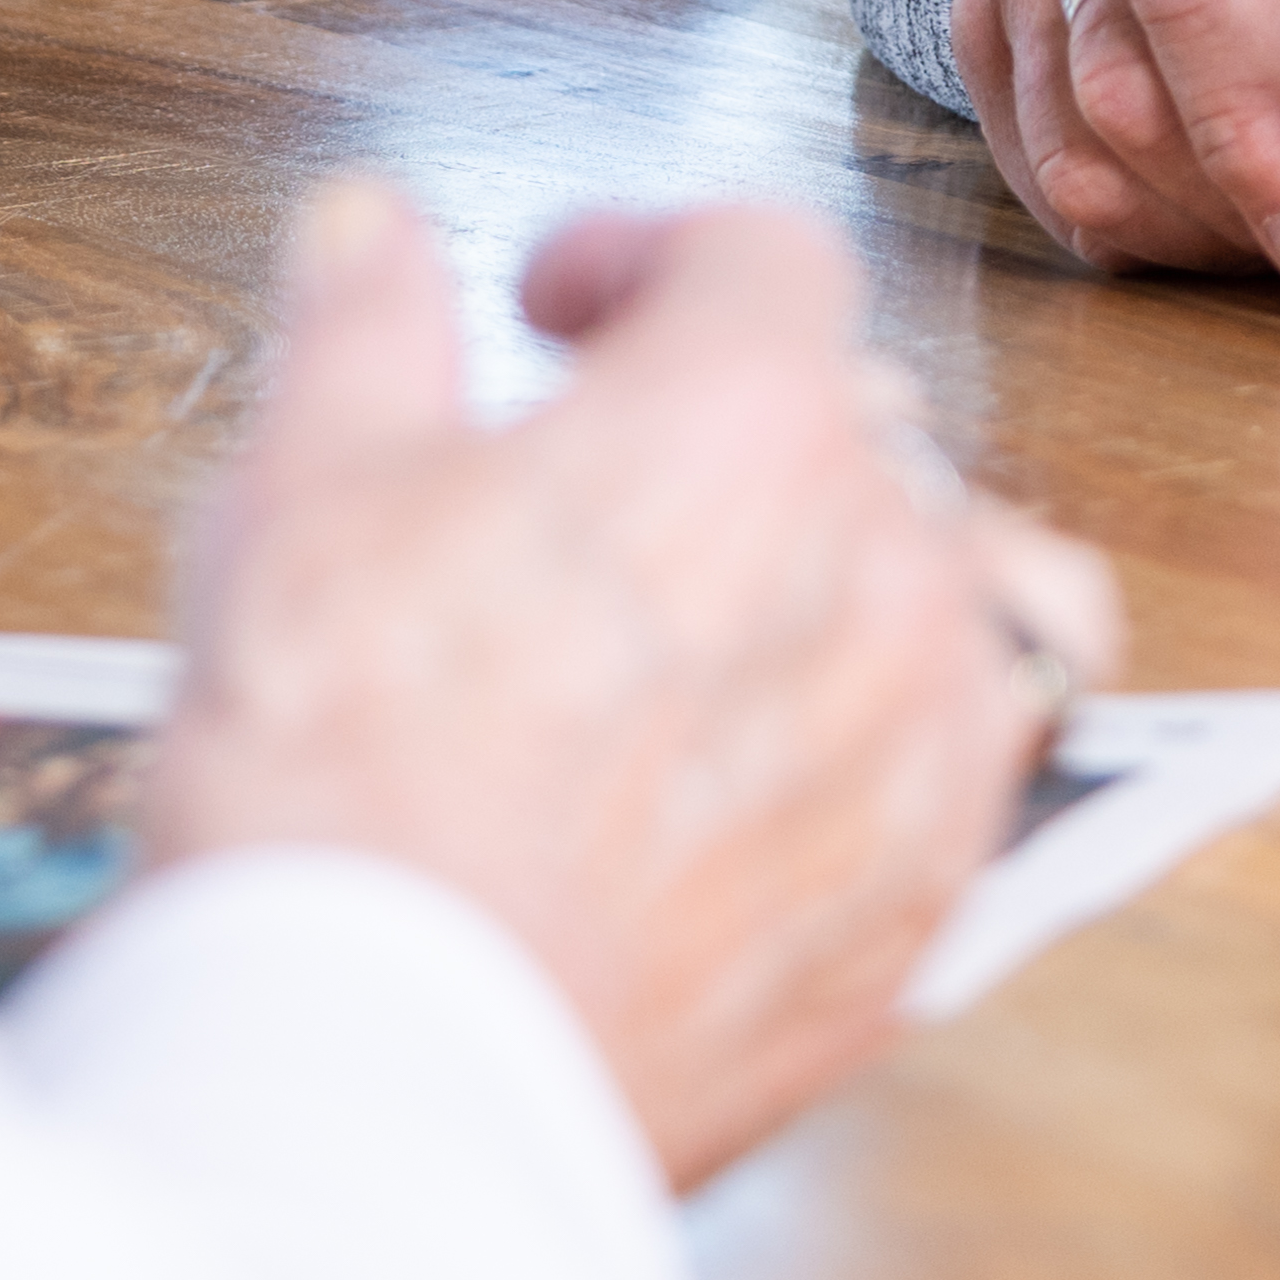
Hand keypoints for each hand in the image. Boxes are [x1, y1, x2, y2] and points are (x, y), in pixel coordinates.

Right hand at [145, 180, 1111, 1181]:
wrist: (381, 1052)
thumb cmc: (341, 773)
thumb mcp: (305, 488)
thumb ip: (367, 323)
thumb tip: (373, 227)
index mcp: (745, 417)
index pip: (762, 256)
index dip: (647, 252)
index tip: (555, 308)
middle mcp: (881, 560)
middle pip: (865, 420)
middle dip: (736, 421)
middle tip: (604, 479)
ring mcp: (925, 744)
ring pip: (973, 585)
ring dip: (869, 564)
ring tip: (745, 604)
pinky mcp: (924, 900)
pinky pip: (968, 766)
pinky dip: (892, 736)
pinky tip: (767, 766)